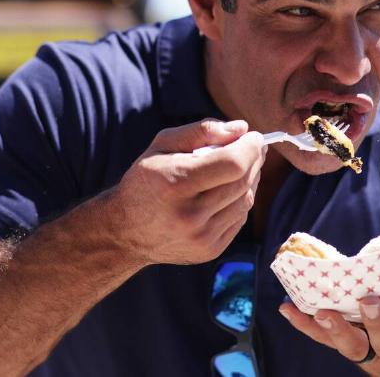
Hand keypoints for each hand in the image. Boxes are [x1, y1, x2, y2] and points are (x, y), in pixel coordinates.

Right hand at [111, 119, 264, 265]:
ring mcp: (202, 237)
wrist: (125, 231)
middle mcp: (190, 215)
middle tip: (253, 147)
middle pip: (243, 181)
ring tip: (237, 167)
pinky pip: (240, 218)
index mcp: (176, 183)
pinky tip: (225, 190)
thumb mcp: (162, 145)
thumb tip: (241, 129)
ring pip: (246, 200)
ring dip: (249, 179)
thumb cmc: (145, 180)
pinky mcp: (210, 250)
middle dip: (254, 159)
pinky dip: (239, 199)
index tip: (254, 137)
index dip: (251, 147)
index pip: (234, 164)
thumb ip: (202, 131)